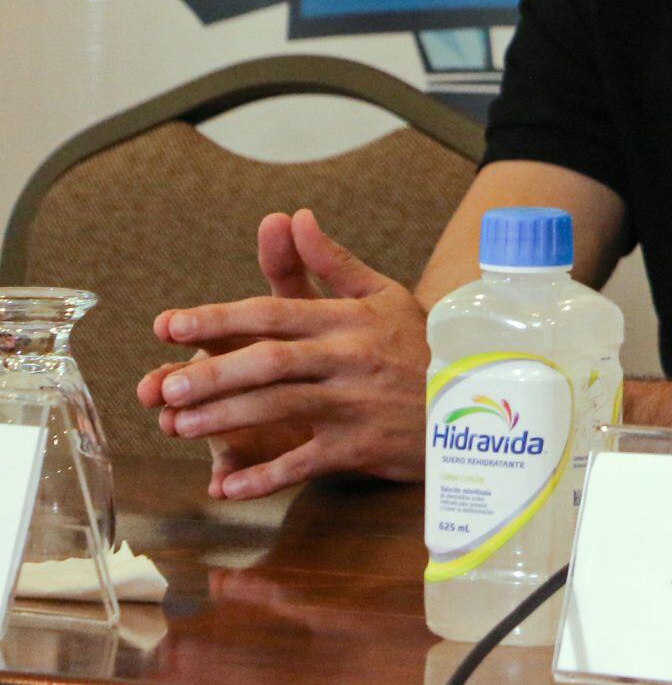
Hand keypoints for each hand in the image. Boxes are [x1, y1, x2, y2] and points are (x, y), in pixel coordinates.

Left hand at [139, 208, 429, 497]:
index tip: (170, 326)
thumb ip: (332, 261)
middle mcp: (349, 357)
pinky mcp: (362, 446)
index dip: (219, 319)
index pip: (274, 312)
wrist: (477, 397)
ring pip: (281, 408)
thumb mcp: (384, 294)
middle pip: (271, 362)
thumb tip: (294, 217)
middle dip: (213, 375)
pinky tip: (227, 486)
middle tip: (162, 389)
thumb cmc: (422, 343)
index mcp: (349, 318)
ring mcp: (355, 403)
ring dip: (226, 420)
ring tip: (179, 427)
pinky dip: (266, 478)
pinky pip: (307, 463)